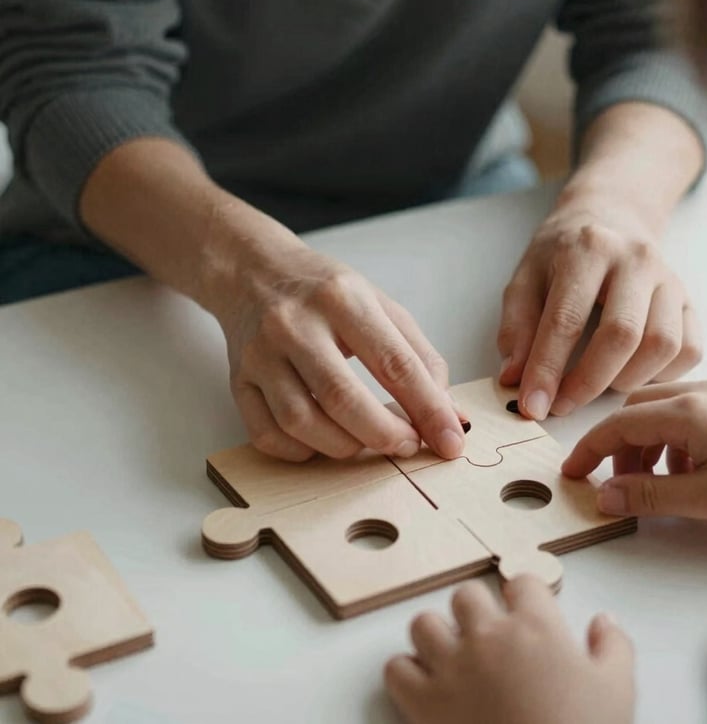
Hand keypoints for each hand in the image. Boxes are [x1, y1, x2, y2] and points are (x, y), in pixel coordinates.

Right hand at [215, 224, 465, 461]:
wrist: (252, 272)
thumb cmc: (324, 292)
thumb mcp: (379, 305)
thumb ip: (419, 358)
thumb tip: (450, 416)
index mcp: (341, 298)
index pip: (394, 363)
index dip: (428, 409)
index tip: (450, 440)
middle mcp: (294, 324)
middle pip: (343, 399)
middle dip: (385, 435)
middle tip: (408, 445)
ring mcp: (260, 354)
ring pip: (302, 423)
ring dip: (345, 447)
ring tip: (367, 440)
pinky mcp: (238, 380)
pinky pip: (268, 435)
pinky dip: (302, 451)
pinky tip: (323, 440)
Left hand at [385, 577, 634, 723]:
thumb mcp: (618, 691)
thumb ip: (613, 647)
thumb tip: (604, 621)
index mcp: (536, 626)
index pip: (522, 581)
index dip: (525, 597)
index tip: (526, 612)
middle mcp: (489, 636)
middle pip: (466, 594)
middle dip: (476, 611)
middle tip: (488, 636)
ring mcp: (452, 666)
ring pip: (424, 623)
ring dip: (436, 636)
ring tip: (452, 657)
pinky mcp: (424, 701)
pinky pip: (396, 668)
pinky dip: (408, 675)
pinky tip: (427, 687)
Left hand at [498, 196, 701, 420]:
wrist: (611, 217)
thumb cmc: (562, 254)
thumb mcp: (525, 278)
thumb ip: (516, 328)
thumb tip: (514, 380)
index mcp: (587, 249)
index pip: (566, 319)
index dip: (547, 369)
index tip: (531, 406)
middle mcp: (635, 260)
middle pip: (621, 335)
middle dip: (587, 382)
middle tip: (561, 406)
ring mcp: (669, 279)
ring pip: (662, 345)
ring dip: (626, 380)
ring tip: (596, 387)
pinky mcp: (689, 300)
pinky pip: (689, 350)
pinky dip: (661, 375)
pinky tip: (630, 375)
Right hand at [562, 381, 706, 530]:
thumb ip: (650, 496)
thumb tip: (606, 496)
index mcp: (687, 411)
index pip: (617, 425)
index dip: (589, 450)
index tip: (571, 473)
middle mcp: (700, 394)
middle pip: (636, 411)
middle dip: (620, 448)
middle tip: (620, 485)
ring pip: (661, 412)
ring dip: (647, 447)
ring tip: (659, 486)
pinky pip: (687, 416)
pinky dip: (674, 443)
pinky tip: (690, 475)